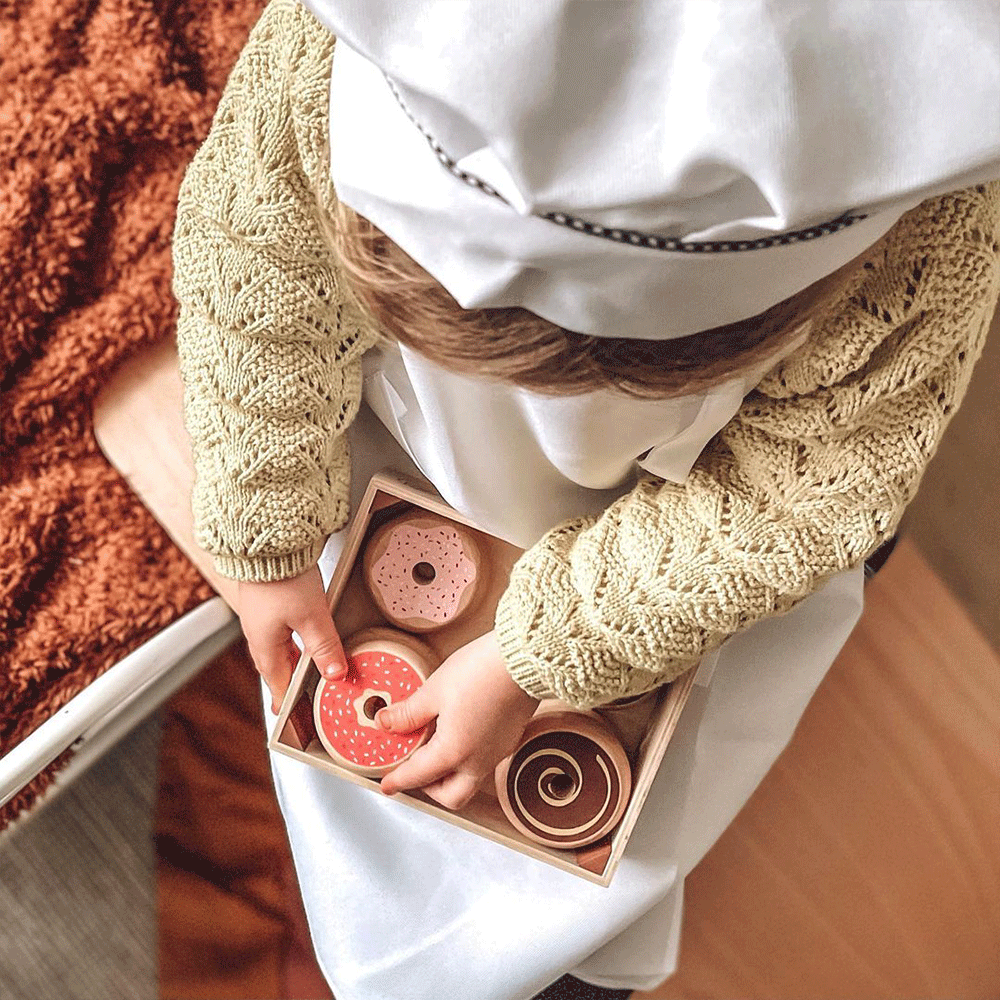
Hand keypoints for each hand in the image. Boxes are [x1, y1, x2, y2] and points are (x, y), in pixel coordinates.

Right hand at [237, 564, 348, 712]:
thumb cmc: (281, 576)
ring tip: (313, 669)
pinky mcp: (268, 602)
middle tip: (306, 696)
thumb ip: (324, 647)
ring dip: (296, 661)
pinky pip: (281, 631)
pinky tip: (306, 635)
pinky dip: (295, 641)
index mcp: (265, 647)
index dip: (290, 702)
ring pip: (280, 649)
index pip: (278, 686)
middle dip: (293, 683)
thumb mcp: (311, 616)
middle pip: (278, 668)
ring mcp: (261, 618)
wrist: (264, 541)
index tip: (295, 717)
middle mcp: (258, 635)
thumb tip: (336, 674)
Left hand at [375, 630, 540, 809]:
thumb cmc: (482, 671)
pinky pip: (484, 762)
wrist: (525, 658)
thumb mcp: (435, 690)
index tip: (387, 785)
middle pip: (451, 795)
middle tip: (415, 768)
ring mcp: (498, 751)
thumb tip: (386, 722)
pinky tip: (460, 732)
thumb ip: (409, 712)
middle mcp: (478, 760)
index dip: (398, 781)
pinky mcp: (510, 738)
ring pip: (470, 781)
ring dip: (450, 774)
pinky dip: (467, 758)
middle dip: (430, 788)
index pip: (418, 775)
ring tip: (436, 746)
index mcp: (454, 752)